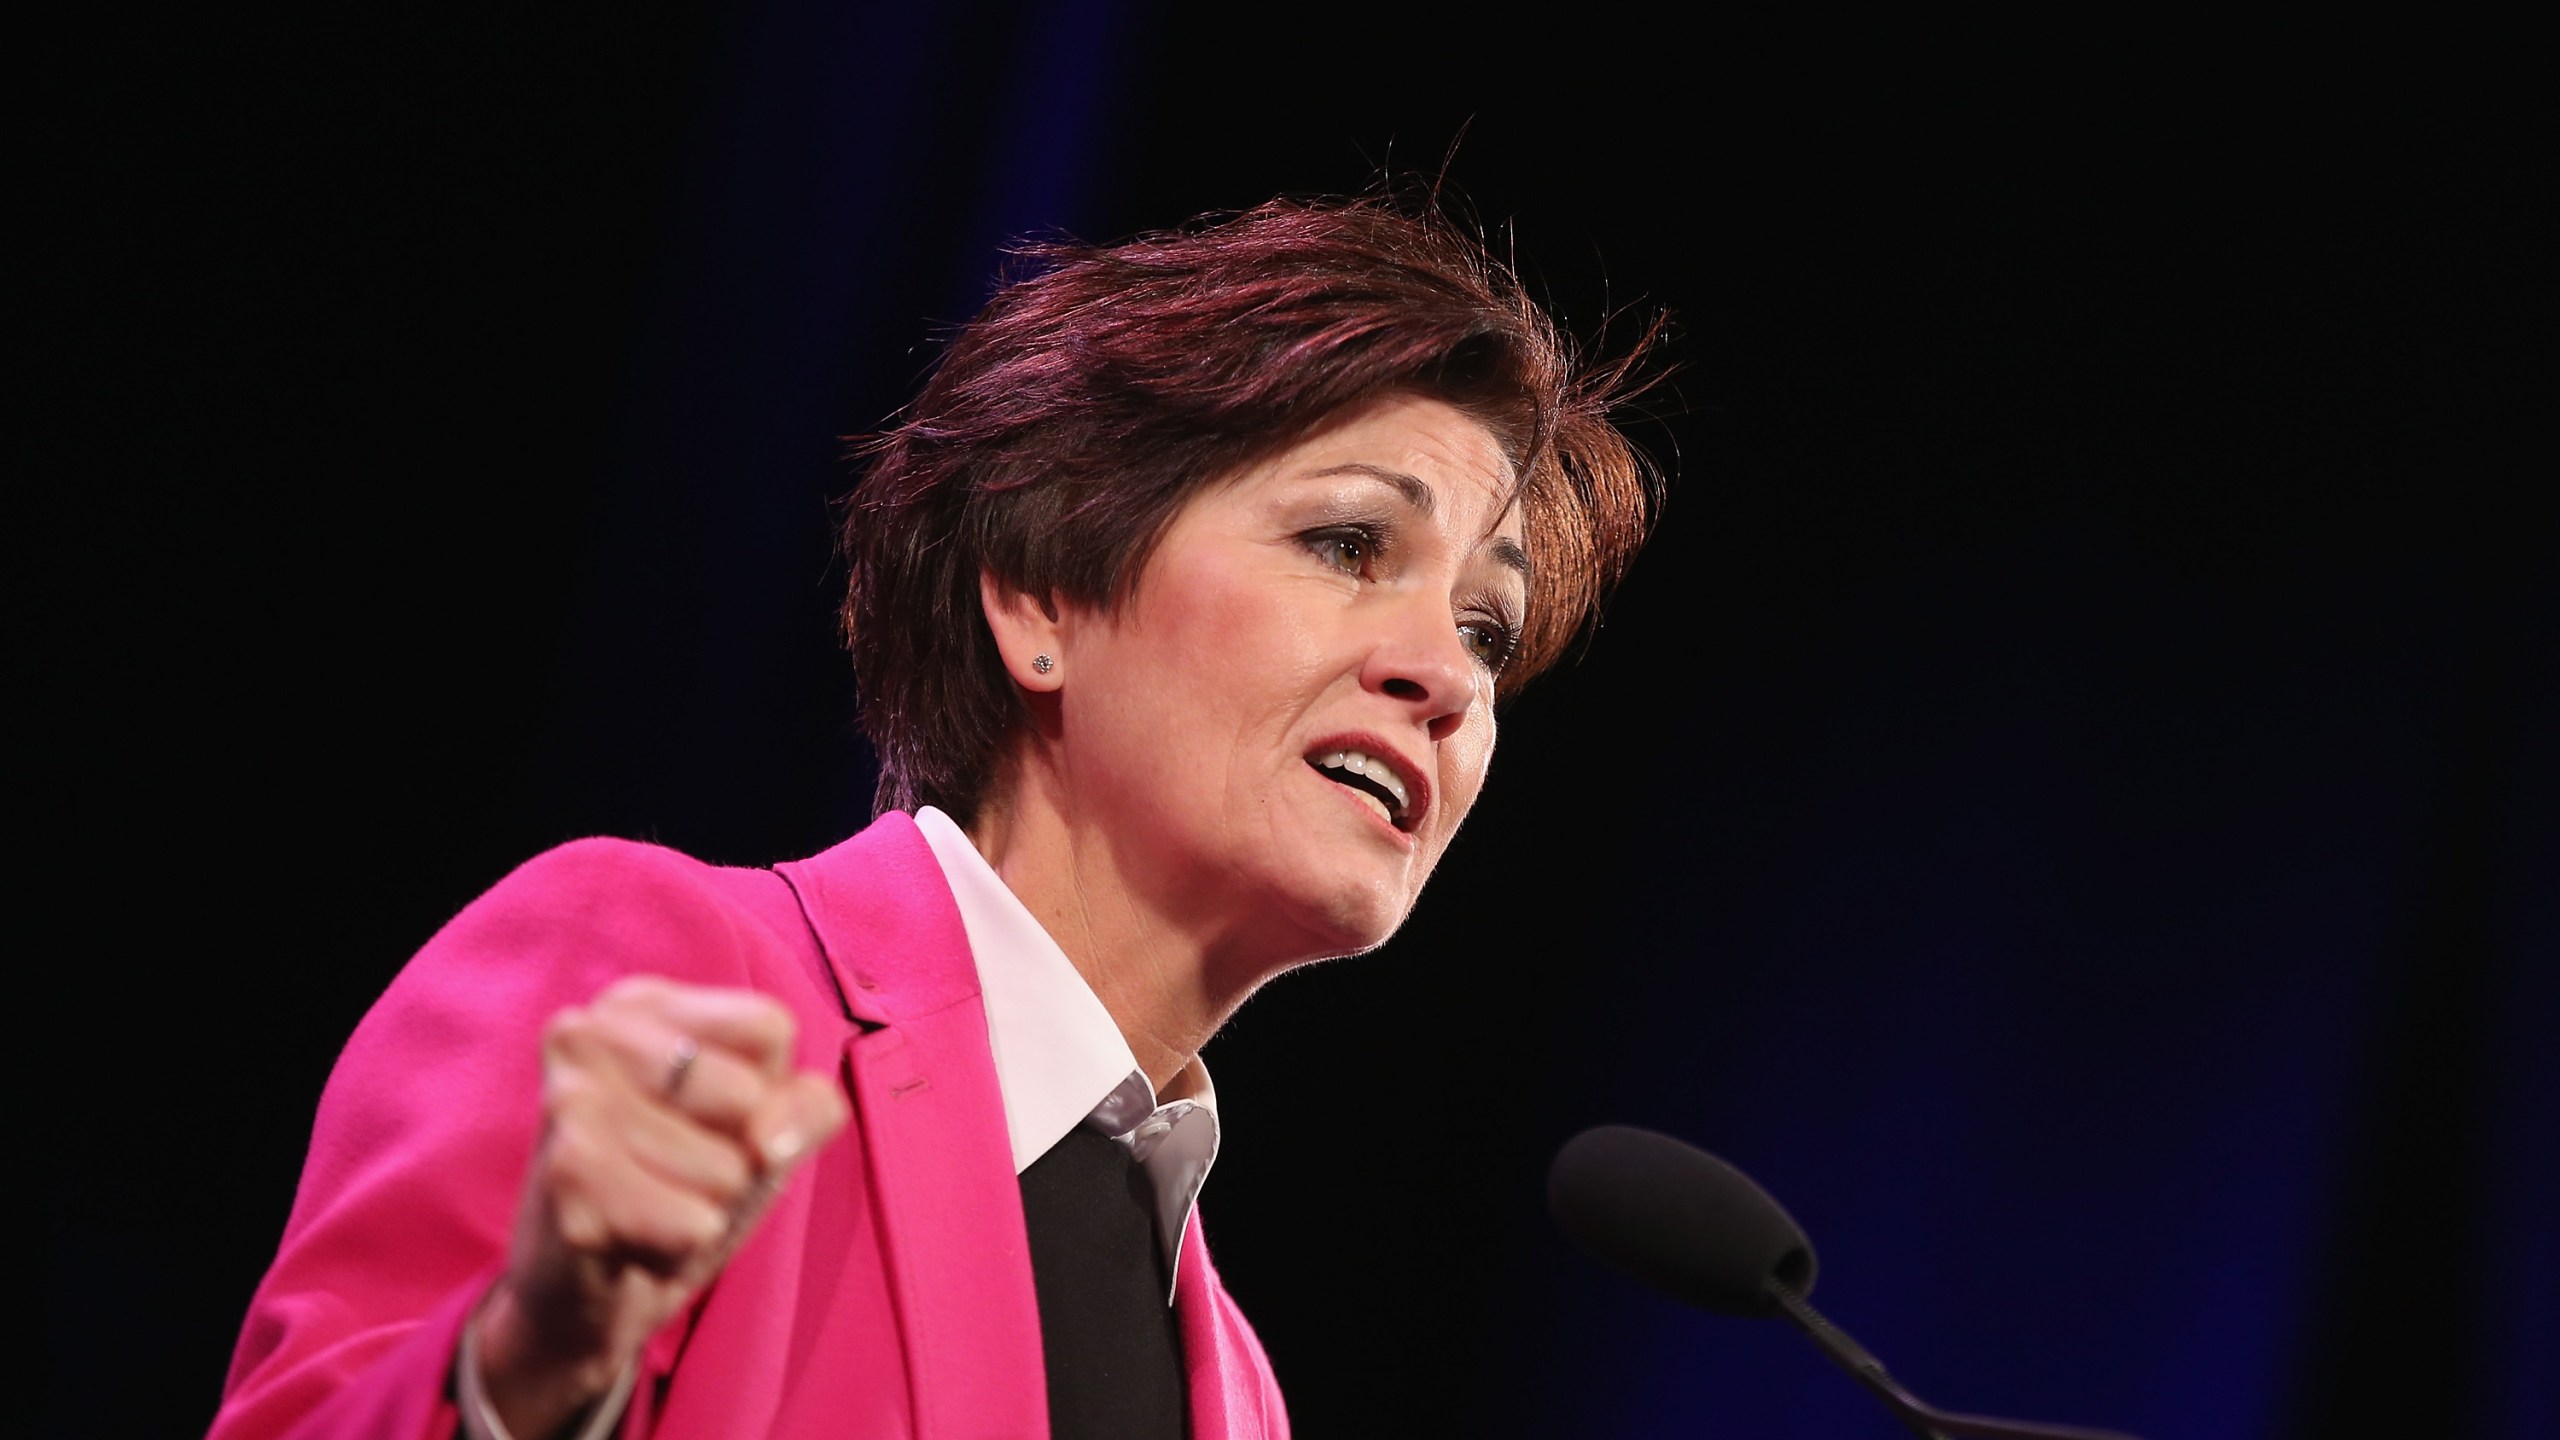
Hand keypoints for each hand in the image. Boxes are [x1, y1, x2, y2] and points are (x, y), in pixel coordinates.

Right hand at [472, 976, 848, 1437]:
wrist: (587, 1290)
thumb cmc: (679, 1187)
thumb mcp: (764, 1129)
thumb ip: (808, 1107)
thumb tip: (768, 1138)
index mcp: (636, 1003)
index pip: (768, 1027)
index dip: (766, 1093)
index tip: (707, 1118)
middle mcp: (588, 1032)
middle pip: (748, 1097)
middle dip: (737, 1156)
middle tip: (673, 1171)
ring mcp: (570, 1100)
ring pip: (727, 1170)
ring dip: (706, 1210)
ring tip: (650, 1206)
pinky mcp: (568, 1177)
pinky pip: (696, 1225)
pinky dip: (682, 1251)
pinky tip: (632, 1245)